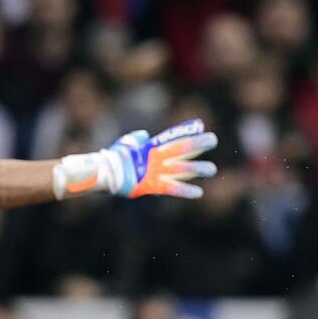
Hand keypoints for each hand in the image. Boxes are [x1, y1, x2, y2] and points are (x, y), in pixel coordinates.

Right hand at [52, 119, 218, 199]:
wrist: (104, 173)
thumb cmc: (113, 158)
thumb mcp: (126, 143)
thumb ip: (137, 139)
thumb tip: (144, 136)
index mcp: (150, 146)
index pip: (172, 136)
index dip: (187, 130)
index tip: (200, 126)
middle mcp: (156, 157)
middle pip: (182, 148)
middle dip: (198, 144)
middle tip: (213, 140)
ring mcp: (156, 171)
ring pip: (181, 169)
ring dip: (198, 169)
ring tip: (212, 170)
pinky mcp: (153, 186)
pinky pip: (172, 188)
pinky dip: (185, 190)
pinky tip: (198, 192)